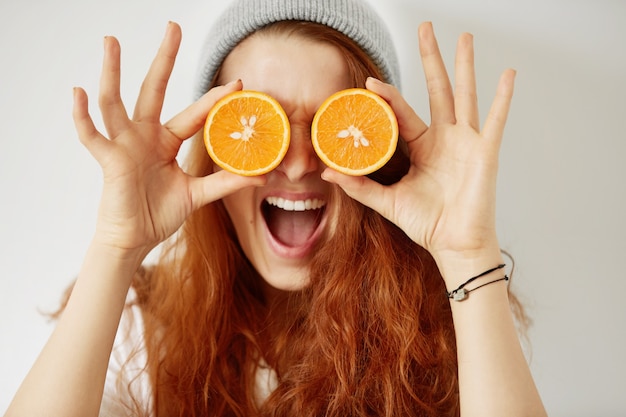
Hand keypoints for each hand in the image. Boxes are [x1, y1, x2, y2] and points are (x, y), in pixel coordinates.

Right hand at [73, 22, 263, 255]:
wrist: (134, 238)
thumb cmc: (159, 214)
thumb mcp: (197, 195)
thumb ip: (225, 183)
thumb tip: (261, 176)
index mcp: (166, 141)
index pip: (194, 114)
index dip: (214, 99)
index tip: (237, 84)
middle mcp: (144, 135)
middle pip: (154, 89)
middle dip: (164, 59)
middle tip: (173, 27)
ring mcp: (124, 144)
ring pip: (116, 102)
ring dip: (112, 72)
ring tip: (111, 41)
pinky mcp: (109, 159)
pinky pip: (91, 135)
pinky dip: (83, 115)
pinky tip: (79, 91)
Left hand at [323, 22, 514, 275]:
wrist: (453, 245)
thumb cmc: (427, 223)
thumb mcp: (387, 201)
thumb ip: (360, 186)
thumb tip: (327, 172)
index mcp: (422, 147)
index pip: (403, 113)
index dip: (387, 97)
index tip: (369, 82)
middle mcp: (444, 139)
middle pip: (436, 90)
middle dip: (430, 59)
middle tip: (425, 29)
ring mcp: (466, 142)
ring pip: (464, 94)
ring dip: (463, 65)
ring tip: (462, 37)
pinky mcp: (485, 152)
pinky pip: (495, 119)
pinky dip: (502, 97)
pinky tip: (507, 73)